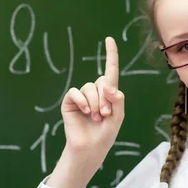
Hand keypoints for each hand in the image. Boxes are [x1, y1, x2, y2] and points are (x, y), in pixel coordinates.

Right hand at [47, 37, 124, 187]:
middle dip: (105, 98)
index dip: (110, 54)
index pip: (110, 70)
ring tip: (96, 117)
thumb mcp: (118, 116)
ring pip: (89, 88)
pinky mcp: (70, 102)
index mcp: (109, 93)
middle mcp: (95, 91)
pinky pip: (75, 93)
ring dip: (95, 103)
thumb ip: (117, 99)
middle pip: (101, 81)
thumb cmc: (106, 133)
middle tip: (105, 115)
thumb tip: (108, 85)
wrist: (91, 148)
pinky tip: (85, 112)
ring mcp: (82, 96)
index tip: (109, 39)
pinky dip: (81, 101)